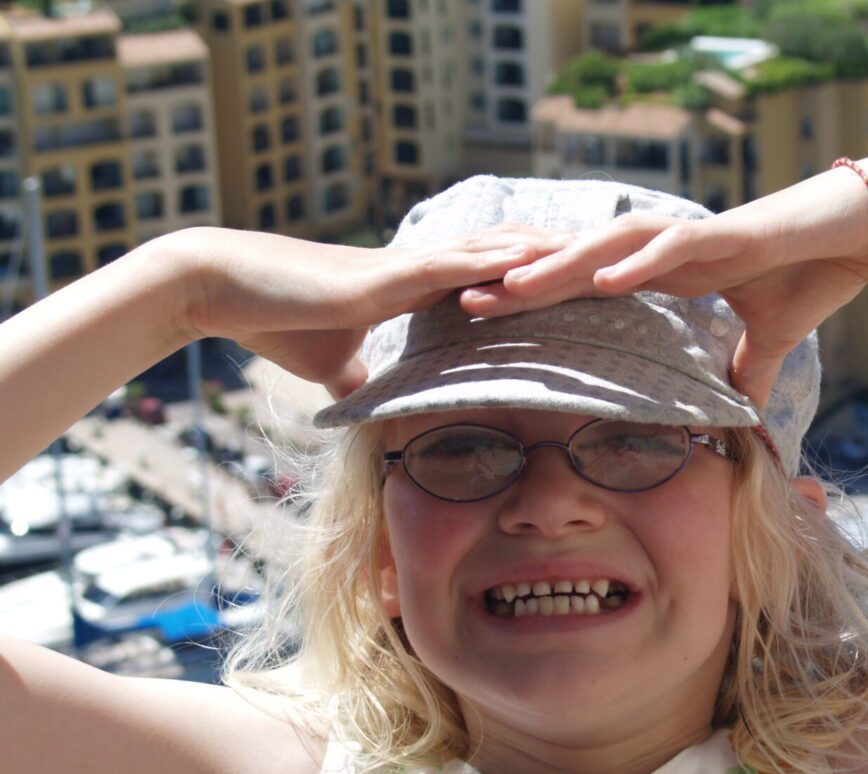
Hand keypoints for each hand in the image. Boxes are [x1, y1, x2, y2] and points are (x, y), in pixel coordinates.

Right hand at [169, 224, 579, 399]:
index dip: (546, 276)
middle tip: (625, 259)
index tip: (593, 283)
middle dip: (567, 258)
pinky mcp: (388, 273)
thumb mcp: (332, 362)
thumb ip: (361, 381)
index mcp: (422, 286)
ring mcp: (409, 265)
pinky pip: (455, 263)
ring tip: (605, 252)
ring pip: (496, 251)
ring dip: (549, 252)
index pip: (499, 278)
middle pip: (513, 256)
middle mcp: (426, 268)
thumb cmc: (278, 320)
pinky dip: (497, 262)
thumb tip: (371, 410)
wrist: (225, 289)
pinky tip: (537, 259)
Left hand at [457, 154, 867, 406]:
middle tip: (463, 300)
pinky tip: (602, 277)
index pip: (589, 284)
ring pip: (613, 247)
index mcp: (670, 270)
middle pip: (582, 262)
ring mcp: (698, 237)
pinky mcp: (732, 234)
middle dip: (524, 280)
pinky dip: (639, 261)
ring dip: (563, 265)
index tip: (489, 317)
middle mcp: (670, 250)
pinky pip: (677, 246)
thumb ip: (747, 369)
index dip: (539, 298)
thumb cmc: (817, 271)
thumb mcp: (773, 337)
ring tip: (513, 285)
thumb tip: (740, 413)